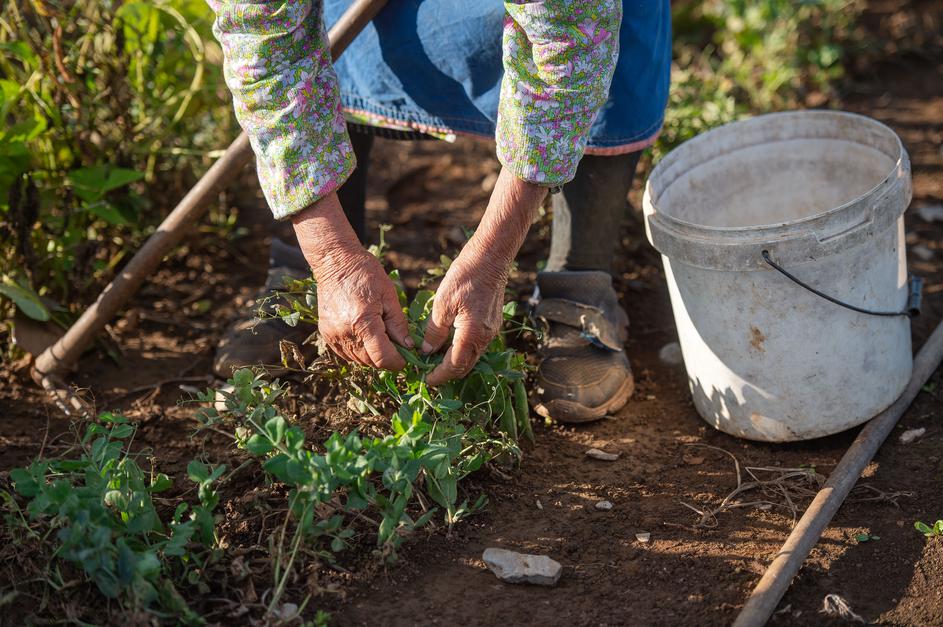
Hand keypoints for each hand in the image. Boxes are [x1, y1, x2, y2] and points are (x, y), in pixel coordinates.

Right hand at [292, 193, 410, 369]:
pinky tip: (365, 336)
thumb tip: (409, 346)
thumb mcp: (389, 295)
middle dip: (386, 358)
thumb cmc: (366, 274)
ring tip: (380, 337)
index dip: (397, 362)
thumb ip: (398, 324)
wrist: (335, 263)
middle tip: (395, 345)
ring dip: (372, 356)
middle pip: (371, 362)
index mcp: (363, 322)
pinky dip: (358, 351)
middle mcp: (345, 333)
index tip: (406, 358)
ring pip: (358, 360)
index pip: (382, 358)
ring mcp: (333, 335)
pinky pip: (346, 354)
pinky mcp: (326, 334)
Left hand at [422, 168, 546, 384]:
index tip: (424, 380)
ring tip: (434, 360)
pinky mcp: (491, 324)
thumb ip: (434, 331)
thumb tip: (427, 351)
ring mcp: (491, 331)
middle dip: (446, 373)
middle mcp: (485, 337)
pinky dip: (462, 351)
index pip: (454, 366)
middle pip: (466, 366)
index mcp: (472, 334)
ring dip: (454, 362)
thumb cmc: (465, 277)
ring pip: (472, 357)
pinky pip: (476, 345)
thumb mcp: (442, 304)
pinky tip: (448, 344)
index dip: (439, 376)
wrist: (490, 258)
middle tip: (427, 373)